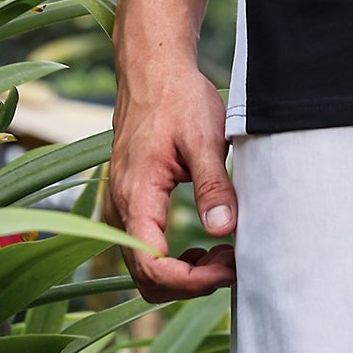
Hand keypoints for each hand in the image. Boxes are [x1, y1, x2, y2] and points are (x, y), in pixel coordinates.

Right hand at [103, 61, 237, 302]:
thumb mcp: (204, 136)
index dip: (191, 281)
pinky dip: (174, 259)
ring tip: (225, 255)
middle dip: (191, 282)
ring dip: (184, 273)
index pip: (152, 267)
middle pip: (146, 277)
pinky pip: (144, 249)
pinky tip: (204, 246)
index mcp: (135, 196)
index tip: (227, 269)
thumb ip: (212, 184)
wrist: (153, 70)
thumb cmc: (178, 98)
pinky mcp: (129, 203)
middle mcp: (119, 209)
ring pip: (144, 267)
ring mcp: (120, 208)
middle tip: (232, 263)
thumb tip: (223, 229)